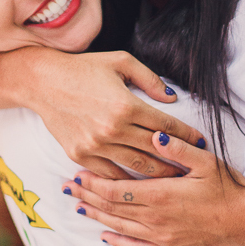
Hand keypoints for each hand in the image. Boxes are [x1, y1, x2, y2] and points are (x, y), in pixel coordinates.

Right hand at [19, 49, 205, 179]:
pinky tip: (140, 183)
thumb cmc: (84, 69)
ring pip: (135, 167)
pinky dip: (126, 180)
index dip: (187, 135)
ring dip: (157, 175)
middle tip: (194, 168)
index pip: (165, 125)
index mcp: (126, 105)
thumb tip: (172, 98)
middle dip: (178, 160)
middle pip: (155, 151)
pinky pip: (110, 174)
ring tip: (174, 179)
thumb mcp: (120, 62)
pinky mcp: (80, 155)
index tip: (201, 142)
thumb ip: (150, 79)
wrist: (43, 82)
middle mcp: (112, 128)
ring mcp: (95, 145)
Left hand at [63, 133, 244, 245]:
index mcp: (162, 195)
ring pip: (119, 227)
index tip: (78, 174)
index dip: (94, 183)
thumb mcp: (206, 162)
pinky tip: (105, 235)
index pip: (117, 190)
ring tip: (78, 207)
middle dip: (88, 197)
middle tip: (68, 188)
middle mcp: (156, 219)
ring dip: (96, 217)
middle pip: (112, 208)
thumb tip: (155, 134)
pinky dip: (117, 241)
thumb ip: (178, 149)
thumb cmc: (228, 188)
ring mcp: (161, 237)